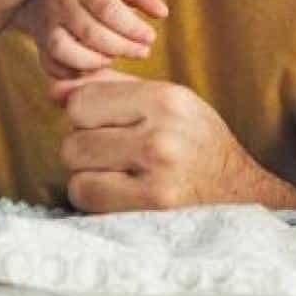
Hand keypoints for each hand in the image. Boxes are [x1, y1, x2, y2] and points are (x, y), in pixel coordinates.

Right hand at [23, 0, 165, 78]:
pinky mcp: (40, 44)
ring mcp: (47, 24)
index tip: (150, 37)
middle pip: (90, 32)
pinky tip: (94, 67)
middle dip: (121, 48)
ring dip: (93, 61)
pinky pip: (52, 66)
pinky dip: (74, 72)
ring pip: (64, 50)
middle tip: (143, 52)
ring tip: (114, 59)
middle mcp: (62, 2)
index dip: (131, 28)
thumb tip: (163, 13)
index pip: (108, 8)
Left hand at [51, 77, 267, 212]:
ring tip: (118, 174)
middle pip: (73, 139)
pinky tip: (120, 194)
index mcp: (165, 98)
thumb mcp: (168, 102)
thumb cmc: (197, 144)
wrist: (241, 194)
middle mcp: (160, 134)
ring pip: (76, 170)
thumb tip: (54, 89)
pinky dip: (95, 197)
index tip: (106, 126)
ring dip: (88, 175)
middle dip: (85, 148)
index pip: (81, 101)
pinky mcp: (150, 206)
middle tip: (113, 155)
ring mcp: (156, 173)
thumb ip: (111, 89)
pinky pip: (87, 196)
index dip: (85, 116)